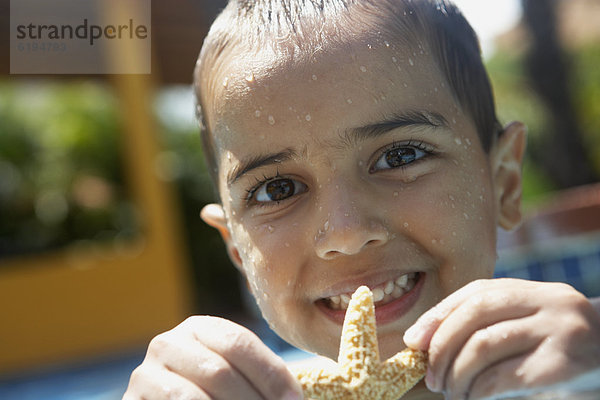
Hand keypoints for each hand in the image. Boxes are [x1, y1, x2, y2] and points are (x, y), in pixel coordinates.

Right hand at [123, 316, 302, 399]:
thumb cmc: (215, 394)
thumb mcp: (235, 378)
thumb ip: (261, 379)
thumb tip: (294, 399)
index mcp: (199, 328)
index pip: (240, 344)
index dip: (271, 375)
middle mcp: (168, 343)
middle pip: (219, 371)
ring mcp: (144, 373)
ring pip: (194, 398)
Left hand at [403, 278, 599, 399]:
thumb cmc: (559, 344)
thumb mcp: (528, 321)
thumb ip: (487, 323)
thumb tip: (424, 341)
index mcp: (530, 290)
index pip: (474, 293)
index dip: (438, 316)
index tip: (413, 342)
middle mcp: (545, 302)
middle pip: (474, 314)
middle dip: (442, 347)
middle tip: (431, 377)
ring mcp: (557, 331)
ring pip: (484, 345)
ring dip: (457, 373)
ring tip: (450, 391)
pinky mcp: (563, 365)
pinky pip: (504, 376)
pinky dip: (479, 389)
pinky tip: (473, 396)